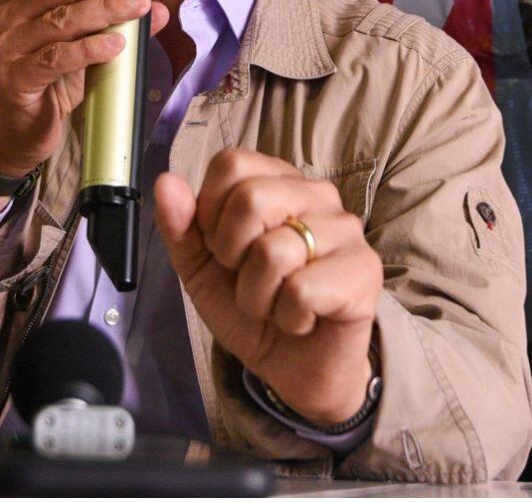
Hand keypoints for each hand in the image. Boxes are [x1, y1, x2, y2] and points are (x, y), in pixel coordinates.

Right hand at [0, 0, 167, 215]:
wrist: (15, 132)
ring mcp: (8, 47)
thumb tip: (158, 9)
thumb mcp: (82, 49)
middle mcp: (9, 16)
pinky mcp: (15, 78)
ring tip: (140, 7)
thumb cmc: (47, 83)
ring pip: (63, 18)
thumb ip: (113, 25)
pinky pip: (57, 58)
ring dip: (107, 9)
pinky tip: (116, 46)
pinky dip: (90, 49)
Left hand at [156, 150, 381, 425]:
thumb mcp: (201, 269)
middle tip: (249, 279)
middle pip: (252, 199)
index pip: (232, 164)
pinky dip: (288, 317)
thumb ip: (181, 226)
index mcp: (278, 182)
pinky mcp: (365, 271)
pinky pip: (302, 291)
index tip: (223, 248)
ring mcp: (347, 231)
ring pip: (274, 252)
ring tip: (276, 304)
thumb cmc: (253, 309)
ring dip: (258, 297)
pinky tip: (303, 319)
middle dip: (233, 255)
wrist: (294, 368)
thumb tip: (166, 182)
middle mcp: (317, 195)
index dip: (211, 213)